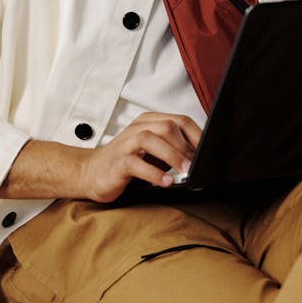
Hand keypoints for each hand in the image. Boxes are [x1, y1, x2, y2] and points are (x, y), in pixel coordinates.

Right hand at [80, 112, 201, 201]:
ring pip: (151, 139)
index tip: (209, 150)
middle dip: (185, 146)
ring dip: (172, 156)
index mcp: (150, 121)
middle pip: (167, 127)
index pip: (180, 120)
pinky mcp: (118, 161)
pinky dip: (154, 173)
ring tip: (185, 171)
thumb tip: (201, 156)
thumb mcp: (155, 152)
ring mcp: (126, 143)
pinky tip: (166, 182)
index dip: (197, 134)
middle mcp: (138, 128)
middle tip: (196, 164)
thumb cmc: (127, 162)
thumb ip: (175, 149)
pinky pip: (136, 163)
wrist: (92, 173)